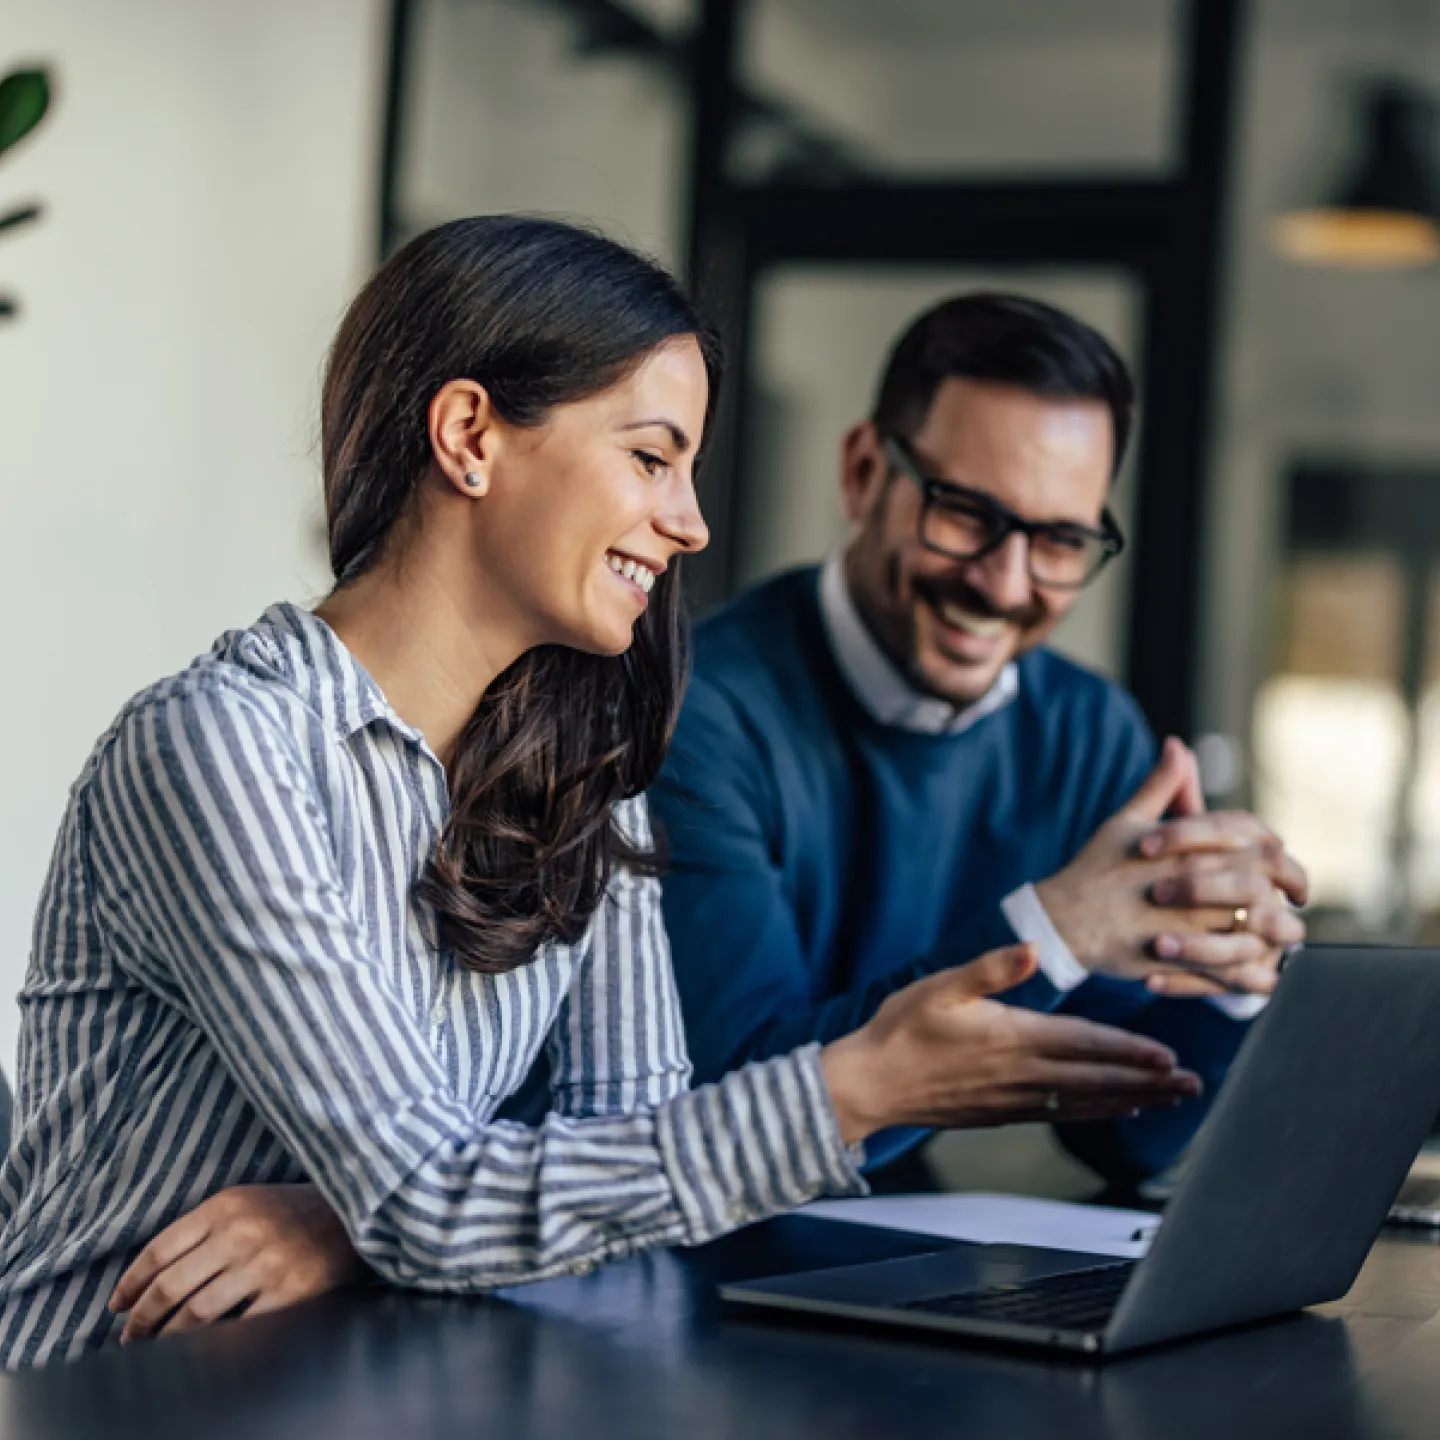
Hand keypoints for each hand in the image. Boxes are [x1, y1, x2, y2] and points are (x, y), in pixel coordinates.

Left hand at [109, 1184, 365, 1342]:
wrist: (359, 1211)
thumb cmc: (297, 1210)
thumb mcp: (249, 1201)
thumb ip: (206, 1228)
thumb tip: (155, 1275)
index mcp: (226, 1205)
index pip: (160, 1249)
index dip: (132, 1283)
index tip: (117, 1306)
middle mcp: (241, 1233)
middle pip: (171, 1286)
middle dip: (141, 1319)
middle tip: (129, 1336)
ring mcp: (266, 1264)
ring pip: (196, 1313)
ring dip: (168, 1337)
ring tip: (156, 1349)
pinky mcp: (289, 1292)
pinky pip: (238, 1328)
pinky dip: (213, 1345)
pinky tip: (200, 1352)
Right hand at [819, 944, 1201, 1146]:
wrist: (869, 1084)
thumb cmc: (900, 1030)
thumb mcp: (939, 986)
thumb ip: (989, 968)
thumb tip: (1031, 950)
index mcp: (1012, 1038)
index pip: (1084, 1046)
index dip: (1129, 1052)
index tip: (1169, 1057)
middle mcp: (1022, 1074)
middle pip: (1098, 1081)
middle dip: (1148, 1083)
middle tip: (1192, 1086)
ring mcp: (1014, 1099)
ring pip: (1087, 1102)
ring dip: (1133, 1100)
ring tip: (1172, 1101)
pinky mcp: (1003, 1113)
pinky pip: (1062, 1115)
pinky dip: (1097, 1113)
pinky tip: (1117, 1110)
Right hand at [1034, 739, 1306, 997]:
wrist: (1063, 921)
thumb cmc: (1095, 869)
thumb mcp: (1126, 821)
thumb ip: (1160, 786)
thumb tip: (1178, 745)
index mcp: (1183, 844)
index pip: (1248, 833)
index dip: (1272, 842)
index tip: (1282, 855)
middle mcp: (1191, 879)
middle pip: (1262, 877)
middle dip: (1289, 885)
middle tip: (1296, 897)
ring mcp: (1186, 920)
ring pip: (1255, 924)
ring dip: (1277, 930)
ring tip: (1283, 934)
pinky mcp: (1180, 957)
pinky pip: (1231, 967)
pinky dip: (1252, 970)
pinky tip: (1259, 968)